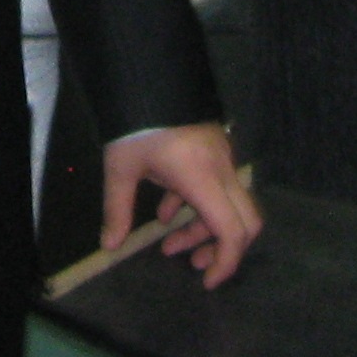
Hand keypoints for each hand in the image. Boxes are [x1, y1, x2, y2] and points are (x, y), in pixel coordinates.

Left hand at [100, 124, 261, 289]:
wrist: (151, 75)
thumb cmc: (137, 124)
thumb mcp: (121, 168)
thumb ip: (118, 209)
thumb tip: (110, 246)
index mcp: (203, 178)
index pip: (232, 230)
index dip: (226, 262)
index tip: (206, 281)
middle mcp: (221, 169)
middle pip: (245, 220)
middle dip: (221, 249)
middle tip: (194, 265)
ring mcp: (222, 157)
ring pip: (229, 204)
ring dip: (204, 228)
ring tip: (170, 244)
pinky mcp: (215, 148)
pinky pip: (217, 186)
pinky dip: (199, 205)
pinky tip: (168, 210)